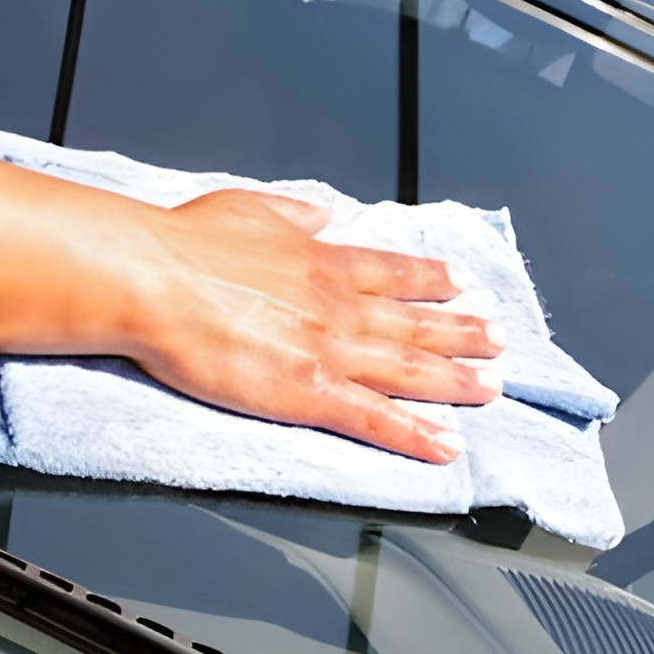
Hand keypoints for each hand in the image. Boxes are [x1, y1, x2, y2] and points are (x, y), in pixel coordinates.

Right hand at [119, 189, 503, 462]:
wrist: (156, 281)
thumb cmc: (184, 245)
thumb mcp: (247, 208)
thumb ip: (288, 214)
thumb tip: (318, 211)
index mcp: (320, 260)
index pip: (392, 273)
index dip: (430, 281)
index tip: (460, 285)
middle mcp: (338, 303)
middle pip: (414, 323)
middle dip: (462, 334)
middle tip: (497, 341)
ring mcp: (331, 349)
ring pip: (410, 370)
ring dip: (456, 382)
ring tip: (491, 389)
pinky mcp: (311, 392)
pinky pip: (375, 419)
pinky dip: (415, 434)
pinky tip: (445, 446)